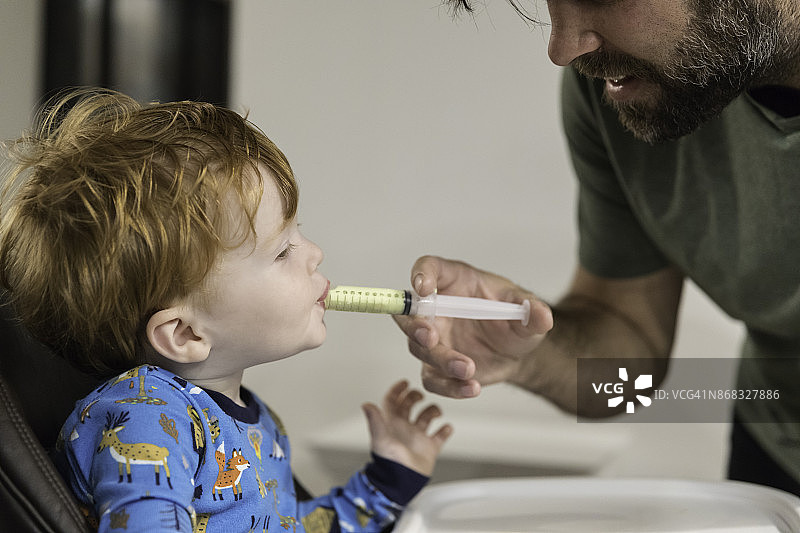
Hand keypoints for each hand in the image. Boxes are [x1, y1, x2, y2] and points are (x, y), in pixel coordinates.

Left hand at [362, 380, 451, 475]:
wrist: (401, 482)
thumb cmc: (388, 462)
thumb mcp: (380, 438)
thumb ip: (375, 420)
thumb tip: (366, 404)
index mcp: (391, 423)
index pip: (392, 401)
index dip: (398, 390)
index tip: (405, 382)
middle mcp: (404, 427)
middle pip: (410, 405)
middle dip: (416, 397)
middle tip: (420, 395)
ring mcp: (417, 437)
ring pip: (427, 416)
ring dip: (433, 411)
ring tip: (435, 413)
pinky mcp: (429, 447)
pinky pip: (440, 435)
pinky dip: (445, 430)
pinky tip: (446, 428)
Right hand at [394, 256, 552, 397]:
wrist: (516, 351)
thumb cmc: (513, 318)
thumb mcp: (526, 308)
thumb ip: (532, 309)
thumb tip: (542, 314)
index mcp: (454, 281)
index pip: (429, 268)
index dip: (421, 275)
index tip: (424, 287)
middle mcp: (437, 309)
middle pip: (411, 313)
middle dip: (415, 325)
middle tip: (430, 336)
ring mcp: (434, 339)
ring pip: (420, 349)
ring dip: (441, 359)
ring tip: (468, 368)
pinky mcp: (437, 367)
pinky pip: (433, 379)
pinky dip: (449, 386)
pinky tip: (471, 388)